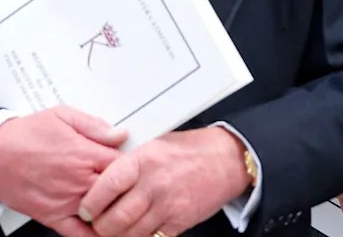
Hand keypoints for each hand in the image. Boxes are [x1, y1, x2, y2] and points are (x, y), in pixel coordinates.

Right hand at [0, 106, 126, 236]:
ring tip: (123, 202)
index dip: (132, 162)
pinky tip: (102, 229)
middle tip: (132, 182)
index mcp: (84, 154)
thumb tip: (119, 134)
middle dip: (126, 185)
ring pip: (101, 209)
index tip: (136, 161)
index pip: (122, 163)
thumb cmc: (27, 134)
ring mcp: (65, 200)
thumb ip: (95, 126)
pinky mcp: (51, 215)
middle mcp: (76, 180)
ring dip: (113, 206)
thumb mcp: (64, 116)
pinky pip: (76, 232)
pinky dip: (91, 234)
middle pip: (116, 187)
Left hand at [79, 127, 250, 236]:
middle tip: (100, 223)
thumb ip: (130, 162)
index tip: (85, 209)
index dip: (90, 204)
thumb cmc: (191, 150)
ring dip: (118, 236)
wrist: (227, 159)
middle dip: (101, 227)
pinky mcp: (178, 222)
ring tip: (117, 228)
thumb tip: (100, 178)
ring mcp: (167, 205)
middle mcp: (154, 183)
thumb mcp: (157, 144)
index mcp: (145, 159)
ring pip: (128, 235)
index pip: (106, 187)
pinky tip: (139, 230)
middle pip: (112, 220)